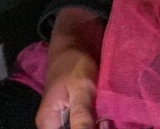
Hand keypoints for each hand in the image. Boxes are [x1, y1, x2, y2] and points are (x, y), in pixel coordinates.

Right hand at [36, 9, 104, 128]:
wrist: (75, 40)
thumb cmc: (74, 63)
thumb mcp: (81, 90)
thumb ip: (81, 119)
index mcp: (49, 123)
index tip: (102, 125)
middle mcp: (54, 124)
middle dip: (94, 128)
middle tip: (108, 121)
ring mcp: (66, 118)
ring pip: (84, 128)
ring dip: (99, 125)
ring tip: (111, 117)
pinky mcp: (77, 111)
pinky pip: (89, 123)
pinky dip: (100, 121)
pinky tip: (110, 116)